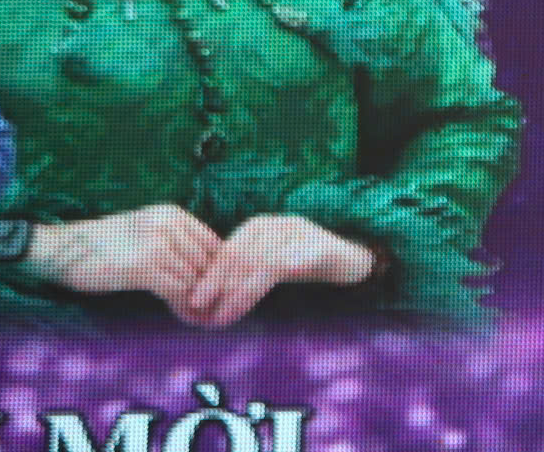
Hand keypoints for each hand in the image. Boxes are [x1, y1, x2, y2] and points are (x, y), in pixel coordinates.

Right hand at [21, 203, 221, 311]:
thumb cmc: (105, 247)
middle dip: (212, 289)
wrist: (61, 250)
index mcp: (172, 214)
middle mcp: (168, 224)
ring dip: (198, 301)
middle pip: (207, 262)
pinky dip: (183, 306)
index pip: (213, 243)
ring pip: (194, 278)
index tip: (219, 292)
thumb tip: (208, 270)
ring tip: (200, 317)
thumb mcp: (146, 233)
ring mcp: (156, 244)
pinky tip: (182, 316)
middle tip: (214, 310)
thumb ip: (175, 243)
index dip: (219, 270)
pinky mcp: (142, 267)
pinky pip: (176, 290)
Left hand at [178, 214, 376, 328]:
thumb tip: (205, 299)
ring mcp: (298, 233)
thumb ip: (243, 274)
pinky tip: (239, 309)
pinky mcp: (314, 247)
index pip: (227, 249)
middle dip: (215, 285)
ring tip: (218, 318)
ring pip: (255, 263)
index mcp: (261, 226)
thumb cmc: (304, 266)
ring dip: (232, 294)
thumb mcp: (270, 266)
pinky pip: (275, 268)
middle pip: (238, 255)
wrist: (352, 261)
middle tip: (199, 312)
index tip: (191, 302)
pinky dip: (250, 291)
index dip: (208, 276)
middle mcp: (278, 224)